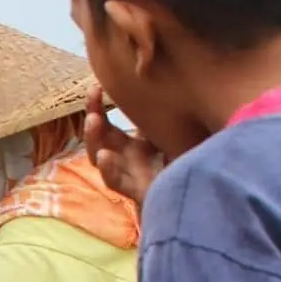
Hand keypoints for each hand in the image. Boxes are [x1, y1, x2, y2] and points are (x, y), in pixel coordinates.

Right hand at [85, 87, 165, 206]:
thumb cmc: (175, 166)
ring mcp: (125, 174)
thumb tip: (158, 83)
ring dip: (94, 140)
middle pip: (98, 139)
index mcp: (126, 145)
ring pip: (100, 158)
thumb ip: (157, 118)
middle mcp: (121, 158)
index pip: (105, 123)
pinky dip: (108, 170)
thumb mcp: (166, 137)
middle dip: (92, 119)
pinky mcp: (135, 190)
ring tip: (93, 122)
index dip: (96, 107)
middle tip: (92, 101)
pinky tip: (104, 157)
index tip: (94, 87)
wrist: (188, 198)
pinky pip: (115, 181)